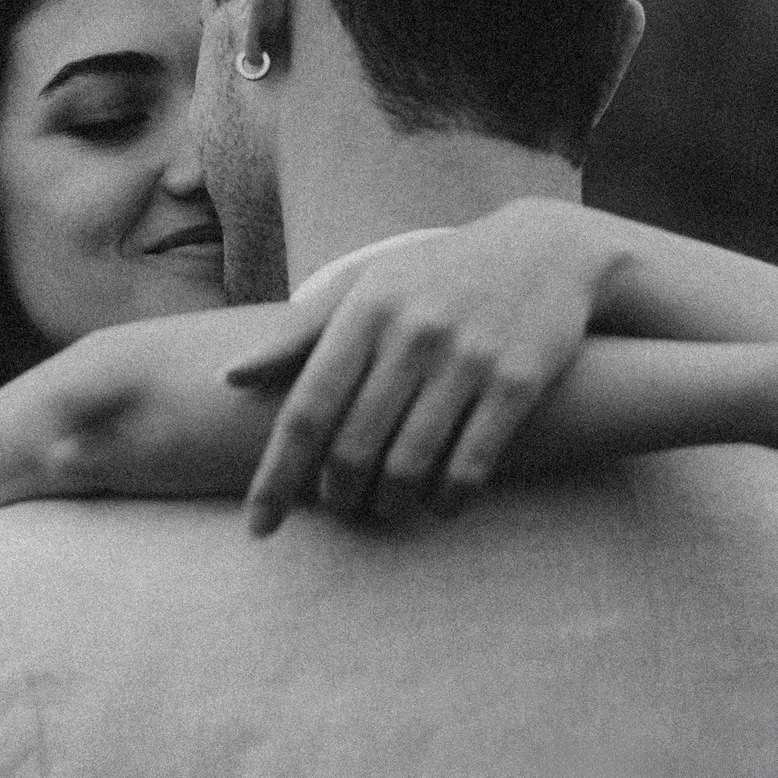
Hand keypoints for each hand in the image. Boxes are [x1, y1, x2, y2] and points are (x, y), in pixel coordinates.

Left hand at [221, 205, 625, 533]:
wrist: (547, 250)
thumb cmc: (439, 276)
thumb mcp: (368, 285)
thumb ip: (299, 331)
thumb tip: (230, 376)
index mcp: (365, 310)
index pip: (306, 410)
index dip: (276, 476)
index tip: (258, 527)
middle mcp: (413, 333)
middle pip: (353, 447)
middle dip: (340, 494)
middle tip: (343, 504)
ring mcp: (469, 358)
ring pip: (410, 463)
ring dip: (391, 503)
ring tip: (387, 506)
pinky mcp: (519, 381)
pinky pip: (471, 465)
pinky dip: (449, 499)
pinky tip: (442, 504)